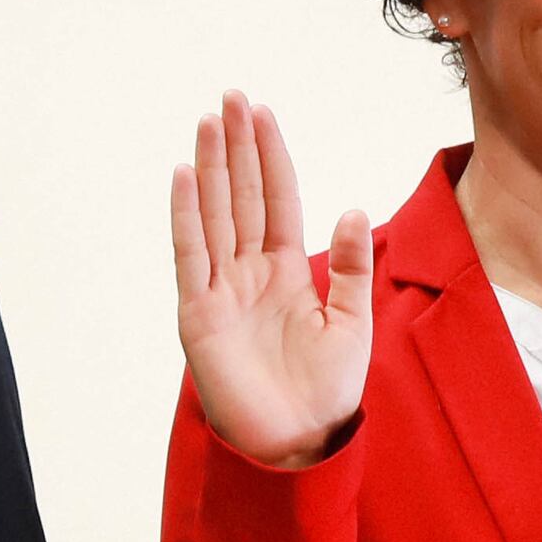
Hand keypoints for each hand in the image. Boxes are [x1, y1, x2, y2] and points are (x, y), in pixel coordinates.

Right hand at [171, 93, 370, 467]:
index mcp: (287, 271)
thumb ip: (351, 267)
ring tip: (209, 121)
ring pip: (215, 214)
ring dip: (212, 168)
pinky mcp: (200, 315)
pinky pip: (192, 255)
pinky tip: (186, 176)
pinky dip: (188, 215)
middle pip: (242, 196)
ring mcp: (222, 290)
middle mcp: (249, 273)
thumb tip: (354, 209)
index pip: (277, 200)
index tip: (263, 113)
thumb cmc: (326, 392)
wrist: (299, 443)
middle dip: (238, 147)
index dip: (270, 156)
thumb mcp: (352, 322)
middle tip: (231, 97)